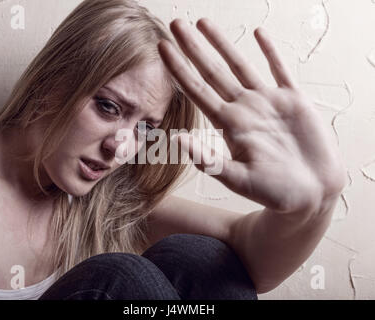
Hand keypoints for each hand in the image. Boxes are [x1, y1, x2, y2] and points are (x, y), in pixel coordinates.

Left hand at [158, 18, 346, 214]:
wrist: (312, 193)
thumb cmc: (275, 192)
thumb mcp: (238, 179)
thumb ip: (209, 160)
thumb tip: (177, 140)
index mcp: (230, 125)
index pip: (197, 90)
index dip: (179, 69)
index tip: (162, 47)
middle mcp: (244, 109)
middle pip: (212, 72)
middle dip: (193, 48)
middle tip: (175, 23)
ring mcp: (268, 102)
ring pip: (240, 65)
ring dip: (222, 44)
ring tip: (204, 23)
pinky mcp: (294, 100)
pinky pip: (280, 70)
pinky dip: (270, 51)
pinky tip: (258, 34)